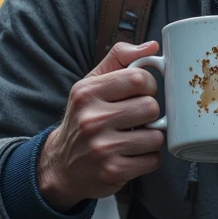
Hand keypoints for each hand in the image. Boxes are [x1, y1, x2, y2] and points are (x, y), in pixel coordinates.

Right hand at [36, 41, 164, 209]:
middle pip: (151, 107)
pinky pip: (153, 160)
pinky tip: (132, 155)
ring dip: (151, 137)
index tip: (140, 92)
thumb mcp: (91, 84)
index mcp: (87, 93)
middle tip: (137, 118)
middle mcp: (92, 119)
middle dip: (150, 113)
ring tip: (135, 137)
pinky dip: (148, 158)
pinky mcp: (113, 171)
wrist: (62, 165)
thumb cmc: (83, 118)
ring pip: (156, 136)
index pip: (138, 78)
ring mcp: (102, 148)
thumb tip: (152, 47)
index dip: (148, 85)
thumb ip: (119, 59)